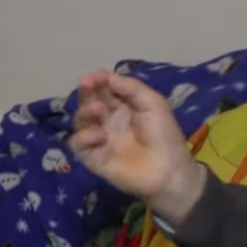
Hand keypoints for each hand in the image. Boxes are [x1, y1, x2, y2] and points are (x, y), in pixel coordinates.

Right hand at [68, 70, 203, 219]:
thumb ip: (131, 88)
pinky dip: (83, 137)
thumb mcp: (153, 103)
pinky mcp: (94, 157)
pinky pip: (78, 145)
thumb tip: (107, 75)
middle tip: (86, 83)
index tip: (96, 76)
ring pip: (81, 120)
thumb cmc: (164, 135)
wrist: (168, 170)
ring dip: (86, 111)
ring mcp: (100, 139)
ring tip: (99, 111)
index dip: (98, 80)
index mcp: (123, 106)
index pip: (104, 89)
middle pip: (89, 101)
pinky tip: (98, 135)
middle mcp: (108, 120)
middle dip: (86, 91)